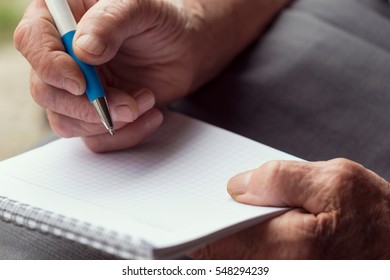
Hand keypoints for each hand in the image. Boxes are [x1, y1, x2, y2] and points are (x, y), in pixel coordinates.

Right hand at [14, 0, 289, 151]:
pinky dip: (122, 134)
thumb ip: (111, 18)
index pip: (35, 43)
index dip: (52, 65)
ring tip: (145, 105)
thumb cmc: (171, 21)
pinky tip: (148, 116)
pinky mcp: (103, 114)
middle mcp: (68, 58)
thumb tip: (84, 44)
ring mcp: (83, 90)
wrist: (191, 46)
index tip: (82, 79)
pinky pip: (97, 136)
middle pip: (47, 89)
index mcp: (65, 21)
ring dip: (109, 122)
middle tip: (127, 101)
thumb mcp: (144, 7)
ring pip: (69, 120)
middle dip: (88, 103)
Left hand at [189, 159, 389, 258]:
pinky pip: (253, 265)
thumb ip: (281, 178)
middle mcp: (281, 271)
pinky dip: (241, 250)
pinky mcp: (289, 271)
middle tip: (198, 215)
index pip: (218, 245)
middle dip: (206, 236)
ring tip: (226, 217)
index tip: (174, 223)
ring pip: (235, 265)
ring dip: (223, 244)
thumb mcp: (336, 181)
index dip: (192, 232)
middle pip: (221, 259)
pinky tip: (248, 229)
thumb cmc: (380, 220)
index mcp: (289, 247)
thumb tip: (239, 185)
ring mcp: (283, 275)